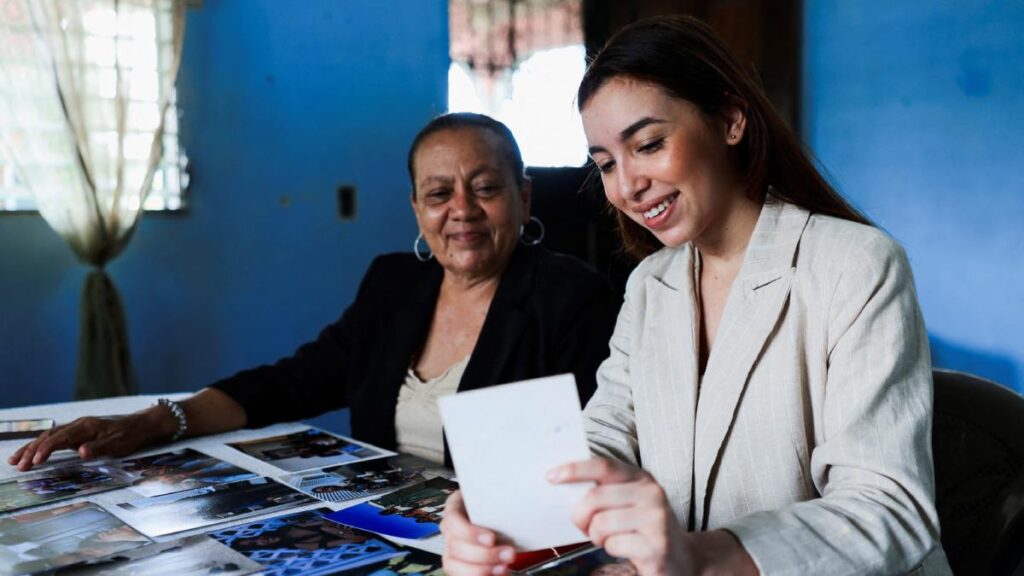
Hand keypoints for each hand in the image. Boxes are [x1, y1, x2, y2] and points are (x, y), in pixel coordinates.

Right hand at [7, 410, 168, 471]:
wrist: (140, 424)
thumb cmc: (130, 435)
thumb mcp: (118, 444)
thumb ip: (98, 448)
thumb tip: (80, 451)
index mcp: (87, 426)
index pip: (60, 437)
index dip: (46, 449)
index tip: (34, 460)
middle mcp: (79, 424)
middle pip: (49, 436)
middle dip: (32, 450)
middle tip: (18, 465)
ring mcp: (77, 427)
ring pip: (49, 436)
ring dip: (32, 447)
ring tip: (15, 460)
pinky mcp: (78, 432)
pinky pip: (55, 437)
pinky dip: (41, 444)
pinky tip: (32, 452)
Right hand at [440, 490, 516, 575]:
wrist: (500, 520)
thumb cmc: (495, 507)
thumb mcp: (497, 496)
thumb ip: (501, 497)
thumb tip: (517, 495)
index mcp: (455, 507)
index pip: (453, 520)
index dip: (470, 533)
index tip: (491, 539)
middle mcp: (450, 530)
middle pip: (455, 546)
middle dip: (485, 554)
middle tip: (509, 553)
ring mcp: (451, 549)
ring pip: (453, 565)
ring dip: (482, 569)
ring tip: (504, 567)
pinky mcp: (457, 565)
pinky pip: (461, 575)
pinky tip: (497, 572)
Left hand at [548, 458, 695, 575]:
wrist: (683, 559)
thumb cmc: (645, 528)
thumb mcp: (630, 501)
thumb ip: (606, 490)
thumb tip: (564, 483)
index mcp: (642, 478)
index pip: (604, 466)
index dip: (575, 469)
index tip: (551, 476)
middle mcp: (652, 494)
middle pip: (595, 497)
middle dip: (581, 515)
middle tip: (585, 526)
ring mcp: (656, 520)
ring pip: (601, 523)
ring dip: (596, 536)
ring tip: (608, 539)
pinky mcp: (656, 546)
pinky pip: (614, 544)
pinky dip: (611, 549)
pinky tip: (624, 549)